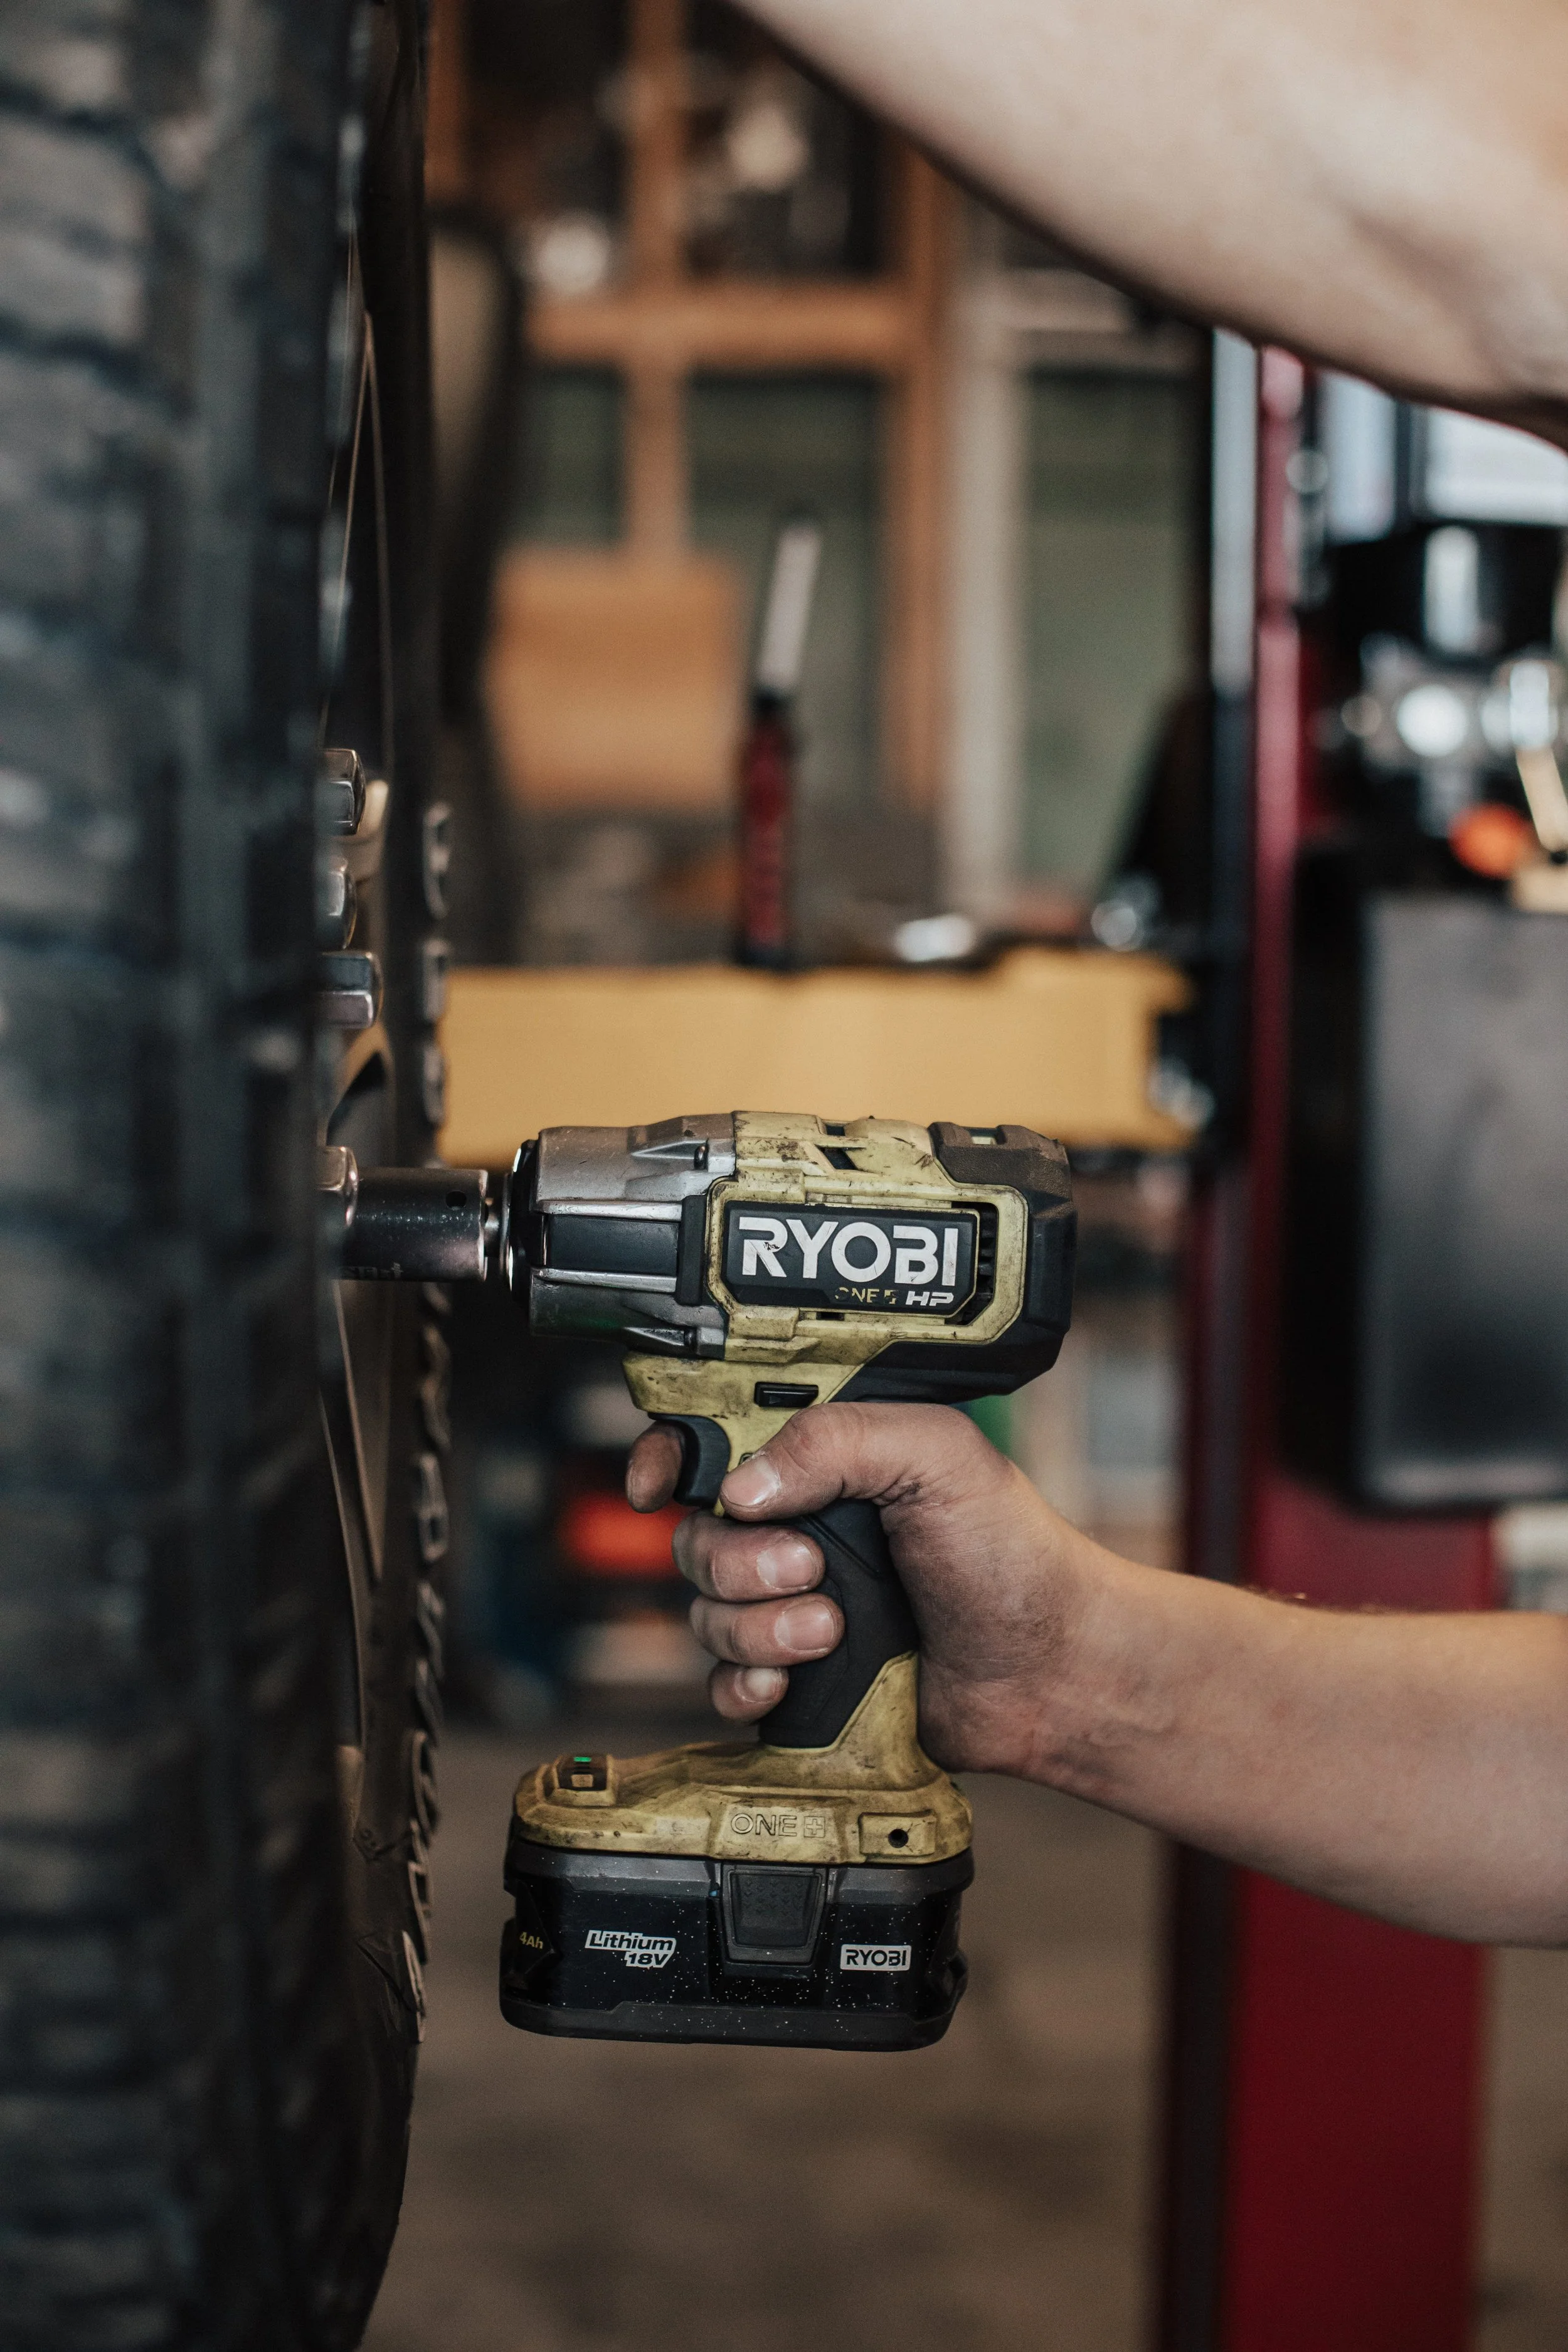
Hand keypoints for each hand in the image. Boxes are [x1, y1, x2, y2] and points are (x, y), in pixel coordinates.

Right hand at [626, 1402, 1090, 1774]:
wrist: (1048, 1669)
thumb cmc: (1012, 1553)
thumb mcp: (935, 1455)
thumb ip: (837, 1442)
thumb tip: (743, 1487)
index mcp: (823, 1463)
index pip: (715, 1443)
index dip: (668, 1458)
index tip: (658, 1485)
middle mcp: (799, 1529)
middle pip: (698, 1537)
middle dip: (738, 1561)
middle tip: (811, 1570)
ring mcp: (794, 1605)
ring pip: (706, 1614)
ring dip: (757, 1628)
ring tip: (833, 1632)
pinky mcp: (799, 1677)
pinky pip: (723, 1684)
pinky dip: (745, 1685)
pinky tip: (789, 1682)